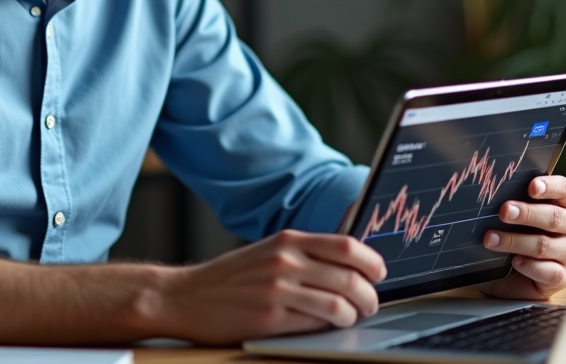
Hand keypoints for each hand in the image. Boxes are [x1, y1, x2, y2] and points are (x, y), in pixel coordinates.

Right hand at [158, 229, 386, 343]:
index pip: (347, 245)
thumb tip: (350, 264)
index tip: (380, 272)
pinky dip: (332, 327)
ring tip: (353, 317)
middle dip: (370, 294)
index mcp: (288, 240)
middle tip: (371, 302)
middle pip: (350, 276)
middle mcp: (285, 260)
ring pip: (340, 303)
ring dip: (355, 313)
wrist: (185, 297)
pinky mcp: (271, 318)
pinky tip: (330, 326)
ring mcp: (279, 290)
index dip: (372, 261)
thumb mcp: (268, 252)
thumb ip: (304, 254)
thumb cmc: (231, 278)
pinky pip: (317, 324)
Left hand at [478, 175, 565, 300]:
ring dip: (515, 241)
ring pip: (545, 245)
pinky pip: (549, 272)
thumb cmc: (517, 231)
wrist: (514, 273)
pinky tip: (515, 261)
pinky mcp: (564, 277)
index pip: (565, 189)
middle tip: (504, 211)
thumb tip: (490, 191)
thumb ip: (513, 201)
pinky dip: (529, 266)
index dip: (549, 186)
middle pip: (554, 217)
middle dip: (527, 213)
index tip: (531, 186)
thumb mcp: (515, 213)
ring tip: (491, 238)